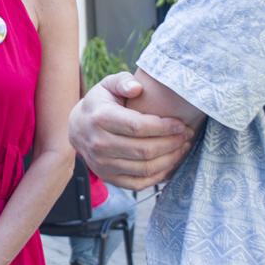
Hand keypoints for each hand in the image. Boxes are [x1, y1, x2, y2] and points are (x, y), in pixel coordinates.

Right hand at [68, 73, 194, 189]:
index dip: (164, 127)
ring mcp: (102, 164)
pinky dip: (159, 175)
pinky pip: (139, 183)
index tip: (180, 123)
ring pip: (144, 168)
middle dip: (171, 143)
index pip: (138, 127)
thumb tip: (137, 88)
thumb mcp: (108, 85)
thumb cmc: (100, 103)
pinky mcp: (108, 178)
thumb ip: (123, 81)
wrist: (77, 128)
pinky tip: (171, 162)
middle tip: (187, 135)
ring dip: (170, 159)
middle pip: (144, 150)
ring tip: (183, 147)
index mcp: (100, 119)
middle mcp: (98, 144)